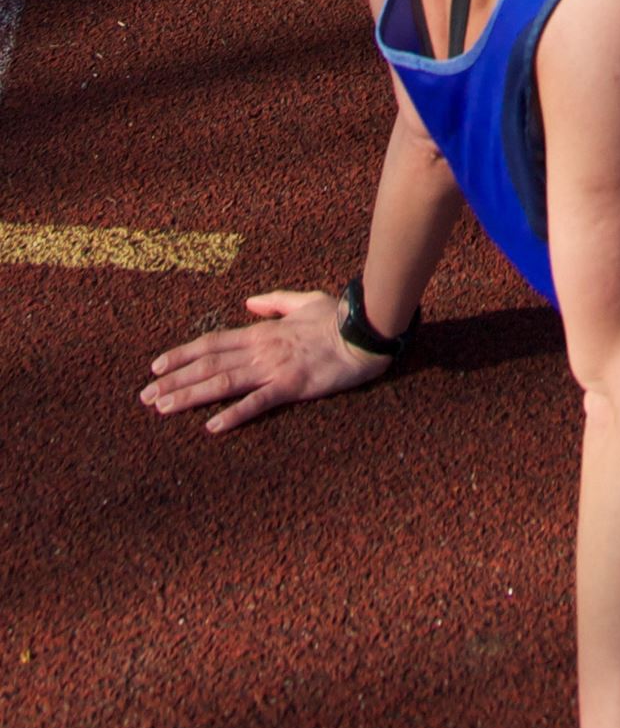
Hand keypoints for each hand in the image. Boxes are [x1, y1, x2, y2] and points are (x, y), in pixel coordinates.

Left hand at [141, 290, 389, 434]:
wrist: (364, 331)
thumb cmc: (337, 316)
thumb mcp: (303, 300)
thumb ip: (274, 302)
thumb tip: (249, 303)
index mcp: (262, 331)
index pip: (213, 342)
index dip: (182, 354)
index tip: (157, 366)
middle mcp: (261, 349)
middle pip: (209, 363)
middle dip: (174, 380)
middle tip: (145, 396)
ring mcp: (274, 368)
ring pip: (223, 382)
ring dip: (190, 395)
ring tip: (162, 408)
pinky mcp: (291, 386)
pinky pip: (257, 403)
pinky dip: (233, 414)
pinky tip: (211, 426)